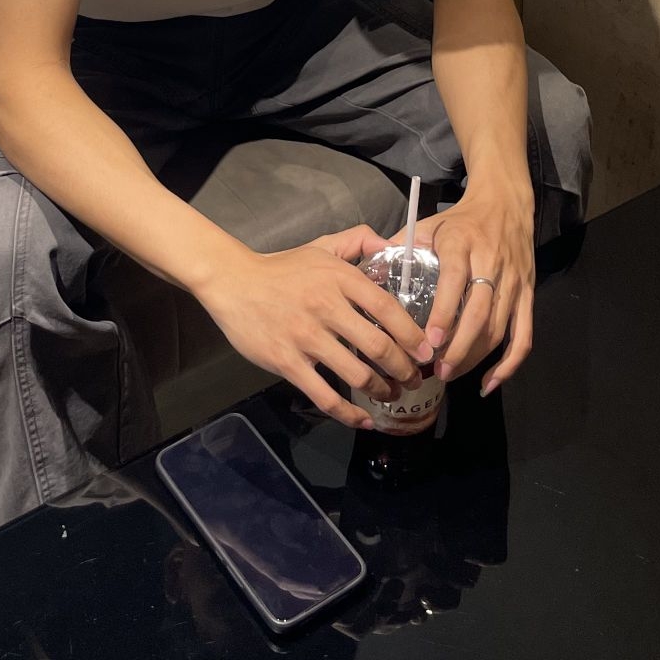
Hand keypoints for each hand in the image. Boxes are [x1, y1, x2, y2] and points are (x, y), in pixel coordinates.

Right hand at [197, 225, 435, 429]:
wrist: (233, 282)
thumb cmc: (282, 268)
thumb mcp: (321, 246)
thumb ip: (357, 240)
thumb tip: (389, 244)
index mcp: (338, 278)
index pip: (386, 307)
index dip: (411, 333)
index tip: (426, 351)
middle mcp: (325, 306)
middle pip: (377, 346)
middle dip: (403, 369)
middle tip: (412, 379)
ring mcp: (305, 337)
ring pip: (356, 374)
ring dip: (381, 390)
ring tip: (390, 395)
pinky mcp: (287, 362)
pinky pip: (324, 395)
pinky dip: (348, 413)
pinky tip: (363, 419)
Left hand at [399, 185, 535, 393]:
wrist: (505, 204)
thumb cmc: (459, 220)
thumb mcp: (428, 224)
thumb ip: (400, 247)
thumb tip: (368, 276)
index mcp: (462, 243)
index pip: (455, 279)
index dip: (444, 311)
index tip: (430, 340)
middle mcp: (492, 262)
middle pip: (480, 312)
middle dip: (459, 346)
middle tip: (437, 369)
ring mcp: (514, 281)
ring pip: (500, 328)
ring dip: (476, 357)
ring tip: (450, 373)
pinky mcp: (529, 294)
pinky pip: (524, 336)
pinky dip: (509, 365)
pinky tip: (488, 383)